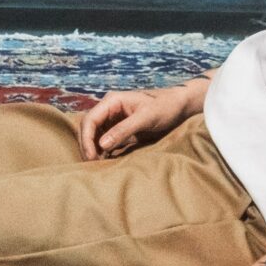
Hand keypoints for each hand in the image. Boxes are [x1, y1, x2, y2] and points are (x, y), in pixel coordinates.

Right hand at [77, 82, 195, 159]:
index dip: (87, 139)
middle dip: (88, 145)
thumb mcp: (146, 118)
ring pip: (94, 135)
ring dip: (94, 149)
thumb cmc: (165, 107)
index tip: (91, 157)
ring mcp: (113, 118)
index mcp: (113, 101)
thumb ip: (124, 129)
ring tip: (98, 165)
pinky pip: (104, 140)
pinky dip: (102, 150)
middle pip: (89, 128)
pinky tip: (105, 160)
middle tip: (93, 164)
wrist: (179, 106)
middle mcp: (109, 108)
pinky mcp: (119, 128)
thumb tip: (102, 144)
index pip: (90, 120)